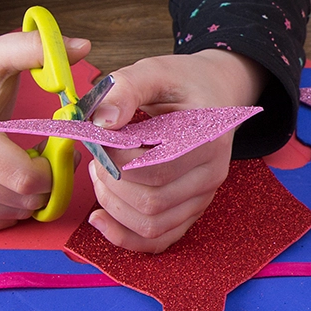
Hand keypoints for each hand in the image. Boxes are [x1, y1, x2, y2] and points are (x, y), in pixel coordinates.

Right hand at [0, 31, 92, 231]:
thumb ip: (35, 49)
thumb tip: (82, 46)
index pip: (28, 179)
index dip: (51, 167)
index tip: (49, 147)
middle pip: (25, 199)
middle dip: (44, 181)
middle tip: (38, 157)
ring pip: (15, 214)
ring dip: (27, 194)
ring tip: (16, 165)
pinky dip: (10, 207)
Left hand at [85, 49, 267, 252]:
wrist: (215, 92)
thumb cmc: (183, 82)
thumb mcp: (154, 70)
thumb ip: (125, 89)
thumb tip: (100, 123)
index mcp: (207, 139)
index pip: (154, 169)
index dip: (115, 159)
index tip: (99, 137)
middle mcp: (211, 174)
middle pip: (151, 201)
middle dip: (110, 182)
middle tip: (96, 156)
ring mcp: (203, 197)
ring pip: (151, 225)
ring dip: (112, 206)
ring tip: (101, 175)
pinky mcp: (191, 210)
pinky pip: (159, 240)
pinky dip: (124, 237)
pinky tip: (100, 217)